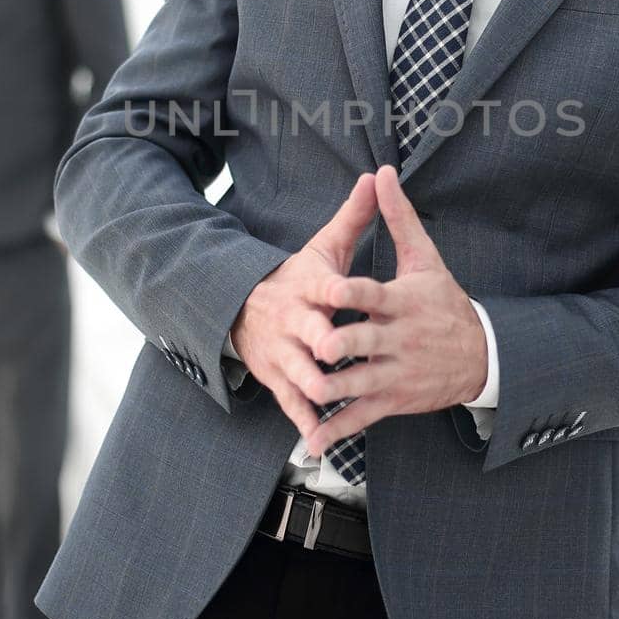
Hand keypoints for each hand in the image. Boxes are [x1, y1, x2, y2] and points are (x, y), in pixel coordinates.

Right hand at [230, 171, 378, 440]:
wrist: (243, 308)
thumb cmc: (297, 280)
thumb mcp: (323, 248)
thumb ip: (354, 218)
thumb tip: (375, 177)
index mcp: (308, 287)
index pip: (322, 286)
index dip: (334, 288)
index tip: (343, 290)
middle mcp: (293, 322)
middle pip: (308, 332)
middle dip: (320, 340)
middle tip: (335, 349)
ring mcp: (284, 354)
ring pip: (299, 372)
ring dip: (313, 385)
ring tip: (330, 397)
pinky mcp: (279, 381)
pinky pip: (293, 404)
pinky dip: (305, 424)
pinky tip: (318, 441)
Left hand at [300, 164, 487, 457]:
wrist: (482, 355)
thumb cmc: (444, 301)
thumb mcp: (425, 258)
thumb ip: (398, 217)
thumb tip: (382, 173)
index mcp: (404, 302)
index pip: (375, 295)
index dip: (352, 293)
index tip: (329, 288)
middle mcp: (400, 339)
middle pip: (367, 342)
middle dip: (343, 345)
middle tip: (318, 345)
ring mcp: (396, 373)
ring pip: (361, 383)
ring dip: (335, 389)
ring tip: (309, 390)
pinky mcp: (394, 400)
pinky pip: (362, 417)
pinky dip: (338, 429)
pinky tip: (313, 437)